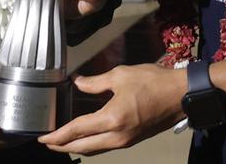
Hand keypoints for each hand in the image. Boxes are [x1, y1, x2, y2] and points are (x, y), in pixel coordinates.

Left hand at [38, 64, 185, 154]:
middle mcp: (117, 136)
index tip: (43, 138)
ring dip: (76, 147)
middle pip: (83, 147)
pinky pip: (105, 147)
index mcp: (112, 119)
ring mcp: (126, 141)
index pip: (77, 131)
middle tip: (48, 142)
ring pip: (94, 150)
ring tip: (62, 142)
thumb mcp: (120, 76)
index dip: (58, 135)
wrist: (181, 96)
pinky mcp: (133, 140)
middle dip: (62, 146)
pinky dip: (91, 145)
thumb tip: (77, 83)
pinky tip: (86, 138)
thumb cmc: (153, 82)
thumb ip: (95, 83)